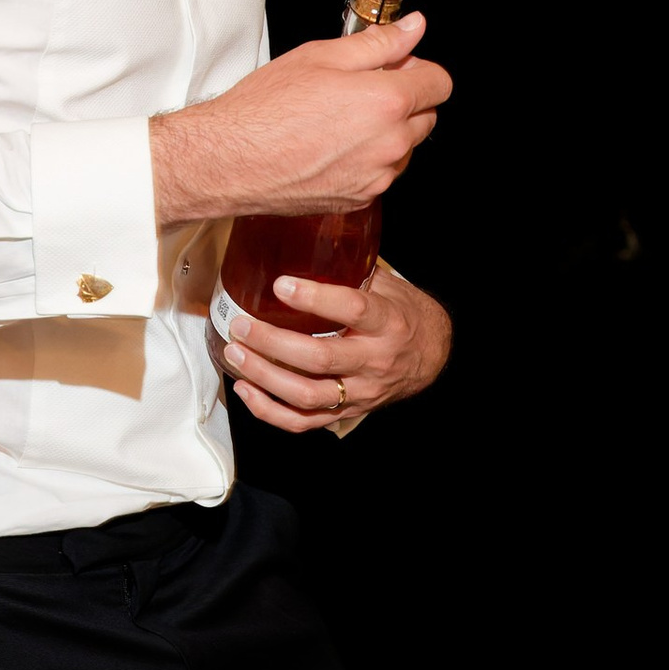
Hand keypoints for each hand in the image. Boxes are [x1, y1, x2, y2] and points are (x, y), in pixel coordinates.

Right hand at [151, 15, 450, 227]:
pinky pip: (381, 174)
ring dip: (388, 132)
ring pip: (404, 148)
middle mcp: (390, 144)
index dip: (420, 68)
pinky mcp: (360, 199)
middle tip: (361, 88)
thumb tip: (412, 28)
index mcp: (387, 102)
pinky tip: (332, 145)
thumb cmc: (266, 109)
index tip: (399, 65)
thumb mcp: (322, 56)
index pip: (440, 83)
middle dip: (405, 99)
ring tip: (340, 118)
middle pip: (426, 117)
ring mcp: (377, 176)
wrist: (231, 161)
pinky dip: (368, 159)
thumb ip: (378, 42)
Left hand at [215, 262, 451, 434]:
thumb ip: (351, 273)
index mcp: (388, 323)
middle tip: (242, 324)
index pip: (353, 310)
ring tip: (236, 354)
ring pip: (308, 395)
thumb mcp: (388, 288)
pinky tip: (245, 390)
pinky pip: (304, 422)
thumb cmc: (403, 315)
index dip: (315, 298)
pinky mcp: (347, 411)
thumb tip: (302, 247)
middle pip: (320, 359)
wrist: (433, 356)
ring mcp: (361, 391)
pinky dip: (269, 410)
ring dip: (265, 377)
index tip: (280, 285)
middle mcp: (375, 361)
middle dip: (274, 342)